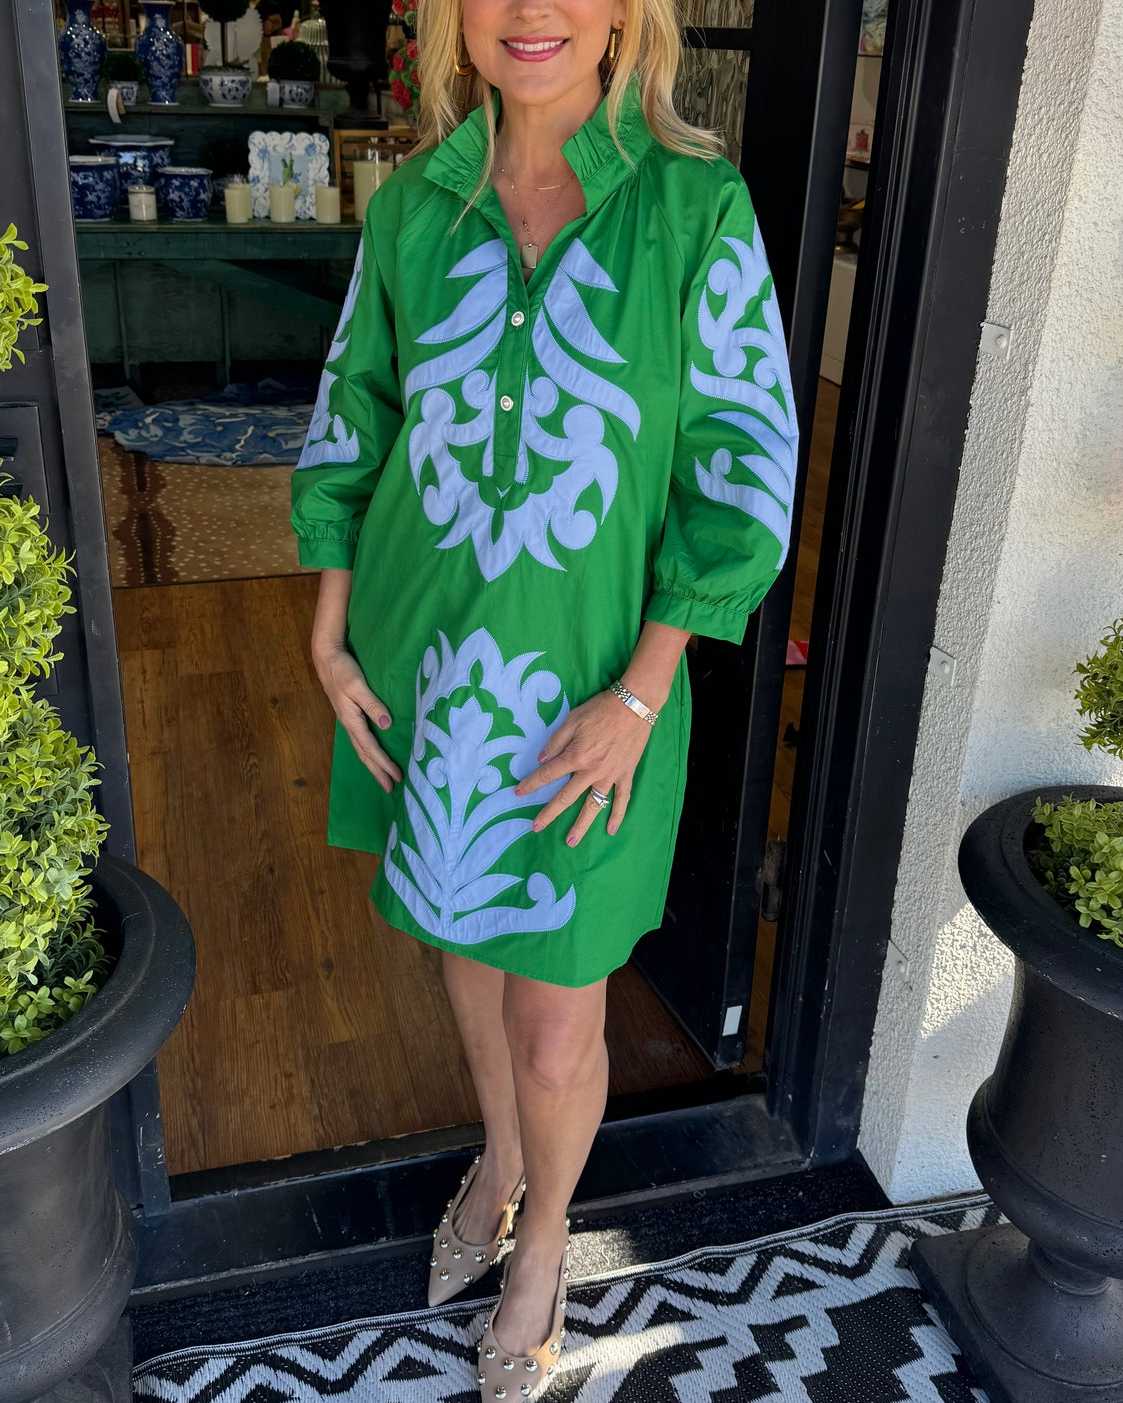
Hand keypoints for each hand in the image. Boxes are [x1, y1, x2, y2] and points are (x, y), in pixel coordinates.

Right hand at [314, 644, 402, 793]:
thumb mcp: (357, 685)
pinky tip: (373, 754)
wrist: (326, 657)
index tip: (397, 776)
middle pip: (364, 754)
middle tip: (390, 788)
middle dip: (377, 772)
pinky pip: (360, 740)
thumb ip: (372, 704)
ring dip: (372, 764)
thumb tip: (386, 724)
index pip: (370, 748)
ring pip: (361, 749)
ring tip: (383, 777)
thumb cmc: (342, 670)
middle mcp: (349, 725)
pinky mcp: (349, 715)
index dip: (384, 763)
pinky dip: (367, 752)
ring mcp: (348, 721)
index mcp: (351, 721)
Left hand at [514, 691, 651, 844]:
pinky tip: (611, 830)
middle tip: (536, 827)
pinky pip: (622, 799)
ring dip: (582, 825)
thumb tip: (541, 760)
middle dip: (549, 813)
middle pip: (566, 797)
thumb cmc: (600, 710)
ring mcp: (610, 775)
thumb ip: (556, 741)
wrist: (633, 706)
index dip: (531, 784)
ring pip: (593, 805)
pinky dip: (617, 815)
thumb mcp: (572, 720)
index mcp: (575, 756)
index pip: (548, 774)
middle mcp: (591, 771)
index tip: (518, 793)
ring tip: (571, 841)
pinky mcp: (625, 775)